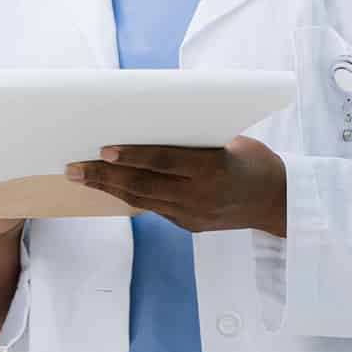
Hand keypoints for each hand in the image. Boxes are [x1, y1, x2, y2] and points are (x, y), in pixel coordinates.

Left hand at [67, 136, 289, 236]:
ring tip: (80, 177)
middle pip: (143, 185)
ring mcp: (193, 214)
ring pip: (142, 200)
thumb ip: (192, 140)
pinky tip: (109, 186)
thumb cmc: (254, 160)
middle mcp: (200, 196)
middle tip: (73, 168)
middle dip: (104, 176)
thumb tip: (148, 126)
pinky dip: (129, 195)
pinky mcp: (189, 225)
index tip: (103, 149)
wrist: (278, 202)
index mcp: (212, 168)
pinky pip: (153, 207)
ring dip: (108, 188)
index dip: (132, 156)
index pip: (163, 161)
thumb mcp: (229, 140)